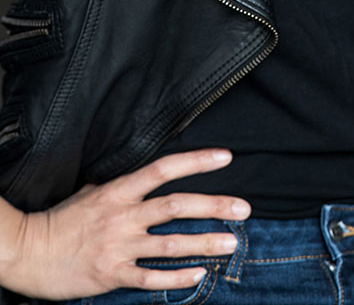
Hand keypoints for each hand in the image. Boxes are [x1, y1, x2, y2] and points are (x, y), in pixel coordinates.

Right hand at [0, 148, 249, 299]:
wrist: (27, 253)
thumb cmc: (60, 221)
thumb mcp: (90, 192)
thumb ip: (121, 188)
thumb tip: (145, 179)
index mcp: (118, 191)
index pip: (164, 170)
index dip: (196, 162)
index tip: (226, 157)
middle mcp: (122, 216)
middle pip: (176, 207)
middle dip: (213, 206)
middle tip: (244, 208)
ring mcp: (118, 247)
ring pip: (170, 244)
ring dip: (204, 243)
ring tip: (231, 242)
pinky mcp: (111, 276)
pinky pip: (150, 277)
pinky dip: (176, 278)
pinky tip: (198, 276)